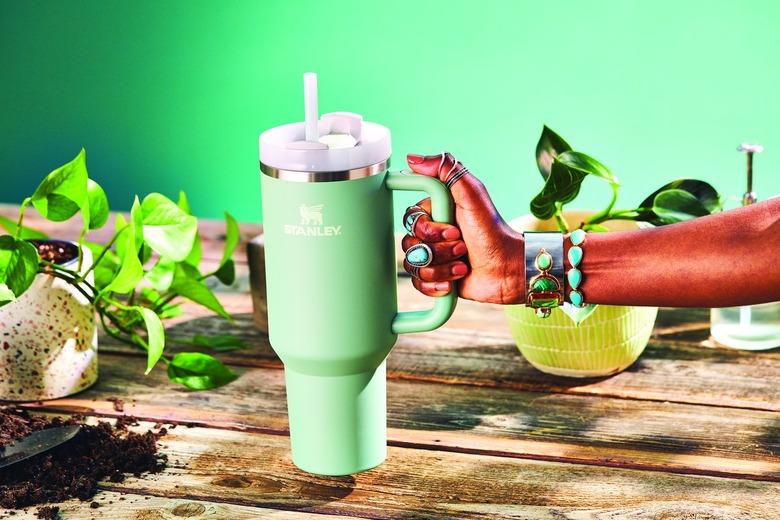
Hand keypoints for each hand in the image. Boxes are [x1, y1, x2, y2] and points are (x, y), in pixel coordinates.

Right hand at [401, 152, 524, 303]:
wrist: (508, 268)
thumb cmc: (493, 231)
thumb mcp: (472, 195)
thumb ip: (447, 170)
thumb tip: (412, 159)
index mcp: (437, 212)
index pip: (410, 218)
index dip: (426, 227)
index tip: (450, 229)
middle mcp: (432, 234)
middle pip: (409, 242)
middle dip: (438, 248)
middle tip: (462, 245)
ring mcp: (434, 257)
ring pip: (414, 264)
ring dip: (441, 266)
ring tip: (462, 264)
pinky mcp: (437, 278)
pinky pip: (418, 283)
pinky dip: (437, 283)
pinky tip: (454, 280)